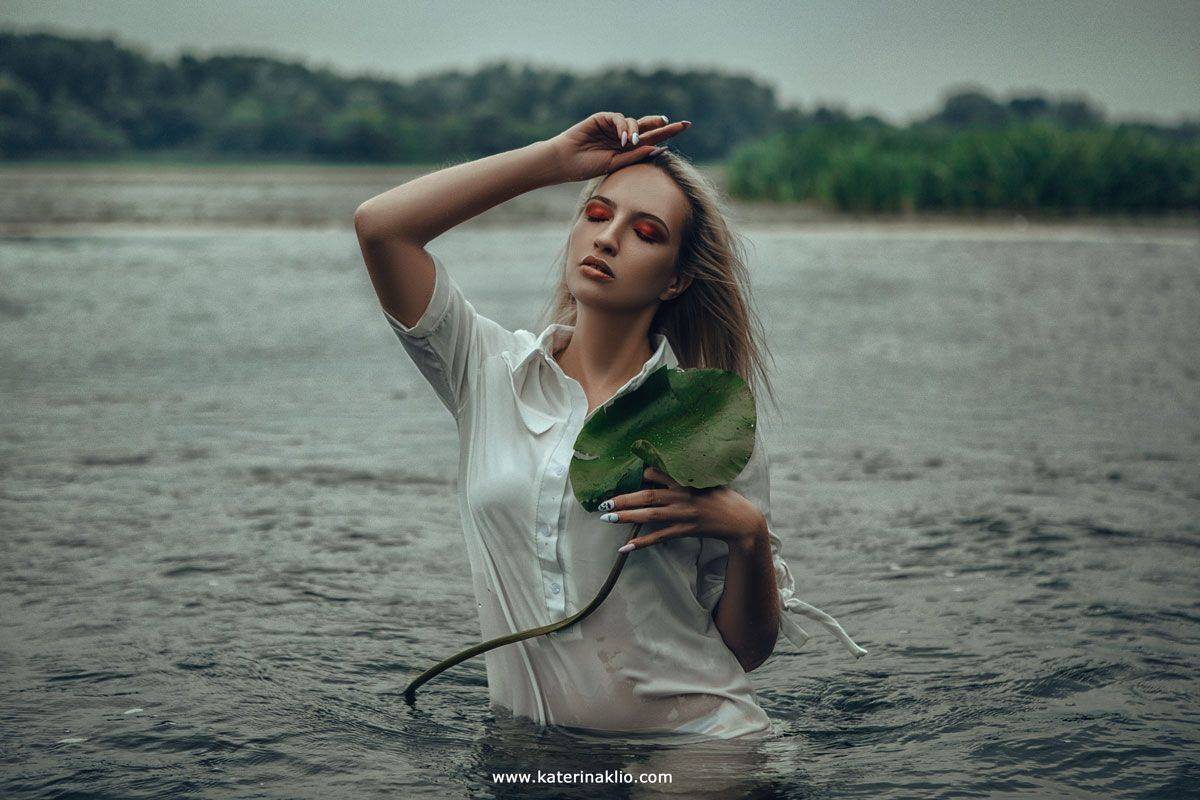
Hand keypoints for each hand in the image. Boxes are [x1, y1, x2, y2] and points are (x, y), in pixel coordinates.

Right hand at [547, 112, 691, 182]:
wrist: (565, 162)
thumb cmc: (587, 167)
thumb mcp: (615, 165)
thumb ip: (635, 156)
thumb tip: (658, 148)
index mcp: (627, 148)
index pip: (651, 139)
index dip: (667, 133)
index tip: (685, 127)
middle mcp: (622, 135)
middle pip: (647, 126)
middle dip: (663, 124)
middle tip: (680, 124)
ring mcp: (612, 126)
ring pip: (633, 122)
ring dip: (636, 131)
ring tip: (632, 142)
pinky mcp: (602, 118)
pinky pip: (618, 118)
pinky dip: (623, 127)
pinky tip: (623, 138)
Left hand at [598, 466, 765, 552]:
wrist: (742, 520)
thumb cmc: (722, 498)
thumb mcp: (705, 480)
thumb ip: (682, 476)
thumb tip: (655, 472)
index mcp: (686, 481)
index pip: (659, 474)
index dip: (642, 474)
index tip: (626, 476)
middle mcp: (682, 496)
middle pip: (647, 497)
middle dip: (624, 499)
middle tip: (603, 502)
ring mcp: (684, 514)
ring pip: (650, 516)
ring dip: (627, 517)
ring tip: (607, 518)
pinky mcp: (686, 530)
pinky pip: (660, 537)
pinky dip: (642, 542)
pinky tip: (625, 547)